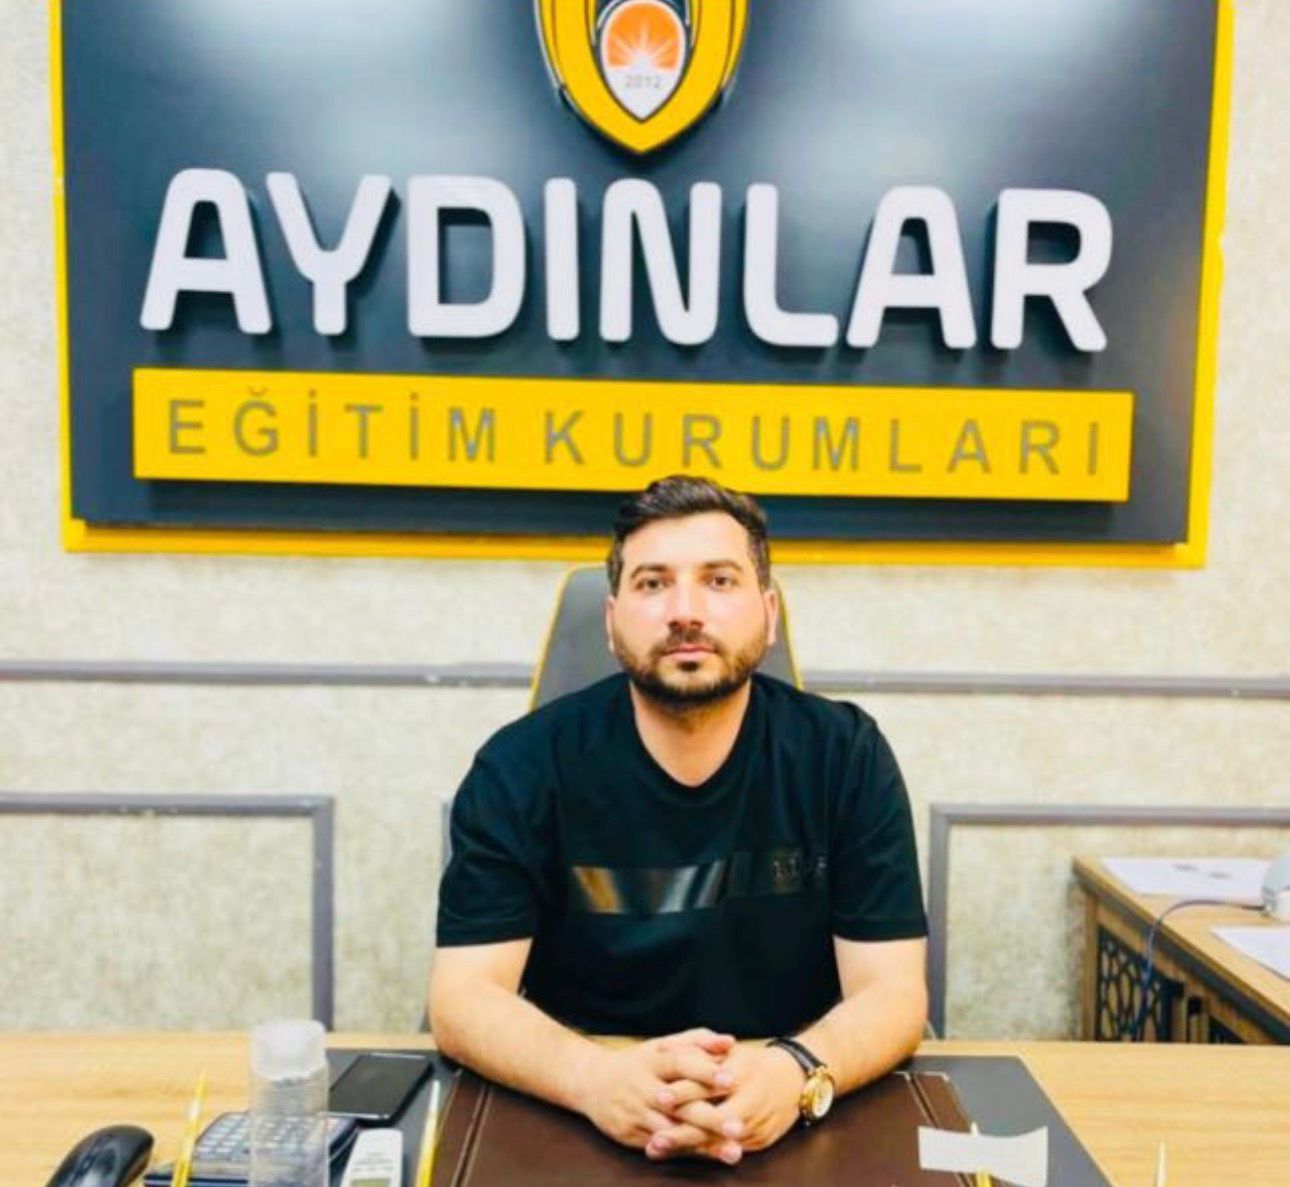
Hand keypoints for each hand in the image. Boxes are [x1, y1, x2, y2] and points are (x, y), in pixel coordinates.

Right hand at [573, 1028, 735, 1150]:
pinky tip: (710, 1158)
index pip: (680, 1064)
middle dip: (709, 1118)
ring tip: (733, 1152)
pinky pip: (662, 1146)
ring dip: (703, 1143)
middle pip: (679, 1104)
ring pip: (672, 1131)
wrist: (592, 1082)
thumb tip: (731, 1042)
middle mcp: (643, 1087)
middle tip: (739, 1127)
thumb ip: (697, 1041)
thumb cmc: (641, 1062)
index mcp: (653, 1060)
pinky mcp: (630, 1135)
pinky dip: (687, 1152)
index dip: (704, 1072)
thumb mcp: (663, 1046)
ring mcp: (636, 1113)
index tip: (731, 1080)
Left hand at [647, 1043, 802, 1162]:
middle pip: (711, 1118)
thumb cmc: (754, 1062)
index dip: (683, 1091)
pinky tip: (681, 1155)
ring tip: (657, 1148)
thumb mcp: (730, 1051)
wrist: (796, 1078)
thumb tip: (664, 1047)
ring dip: (686, 1146)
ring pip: (718, 1139)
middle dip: (681, 1131)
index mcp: (741, 1072)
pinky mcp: (759, 1141)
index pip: (708, 1083)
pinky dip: (704, 1152)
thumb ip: (700, 1050)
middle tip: (653, 1138)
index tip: (658, 1097)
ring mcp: (755, 1124)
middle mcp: (749, 1100)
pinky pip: (729, 1148)